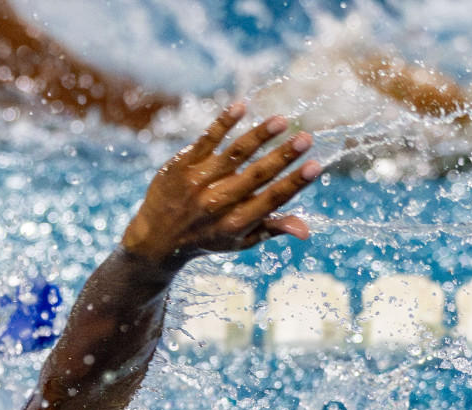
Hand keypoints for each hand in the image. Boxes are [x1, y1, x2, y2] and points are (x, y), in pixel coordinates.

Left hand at [120, 102, 319, 264]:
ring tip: (281, 121)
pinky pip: (206, 139)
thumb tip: (307, 230)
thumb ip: (272, 229)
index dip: (294, 184)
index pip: (271, 200)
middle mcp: (216, 204)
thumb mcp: (239, 240)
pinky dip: (223, 122)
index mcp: (235, 223)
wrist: (155, 239)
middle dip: (283, 156)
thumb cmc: (207, 238)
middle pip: (256, 176)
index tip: (316, 165)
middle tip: (307, 138)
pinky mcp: (181, 165)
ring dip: (258, 136)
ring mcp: (197, 182)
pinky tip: (242, 106)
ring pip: (234, 154)